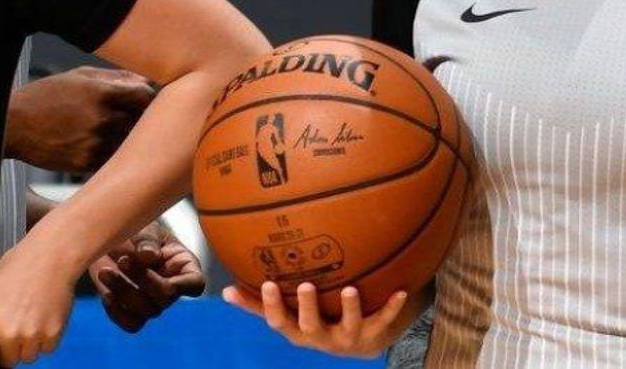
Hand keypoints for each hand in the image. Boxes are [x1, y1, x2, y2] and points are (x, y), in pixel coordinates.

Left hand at [0, 238, 77, 366]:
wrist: (51, 256)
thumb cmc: (19, 266)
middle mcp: (10, 335)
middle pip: (10, 361)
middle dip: (12, 348)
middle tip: (18, 323)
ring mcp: (33, 335)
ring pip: (30, 356)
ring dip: (31, 343)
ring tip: (33, 316)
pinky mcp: (54, 333)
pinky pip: (48, 349)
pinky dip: (47, 338)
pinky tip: (46, 315)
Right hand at [7, 67, 154, 172]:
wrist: (13, 125)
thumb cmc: (46, 96)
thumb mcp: (79, 76)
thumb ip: (114, 77)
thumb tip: (144, 81)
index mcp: (102, 92)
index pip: (145, 96)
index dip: (148, 98)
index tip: (145, 100)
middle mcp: (102, 118)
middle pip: (141, 121)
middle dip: (140, 118)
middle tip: (133, 117)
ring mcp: (95, 143)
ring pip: (128, 143)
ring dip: (126, 138)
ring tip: (110, 131)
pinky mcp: (86, 163)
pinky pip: (112, 159)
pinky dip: (111, 153)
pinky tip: (97, 144)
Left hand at [88, 221, 205, 332]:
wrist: (108, 240)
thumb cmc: (134, 230)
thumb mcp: (144, 228)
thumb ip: (147, 240)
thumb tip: (150, 256)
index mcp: (183, 266)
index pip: (195, 284)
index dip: (181, 283)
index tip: (156, 260)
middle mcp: (172, 288)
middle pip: (166, 298)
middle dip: (142, 279)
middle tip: (122, 260)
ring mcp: (152, 302)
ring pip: (146, 312)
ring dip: (124, 292)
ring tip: (105, 271)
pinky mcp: (132, 312)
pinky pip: (131, 324)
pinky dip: (117, 311)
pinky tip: (106, 292)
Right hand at [222, 281, 409, 358]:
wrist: (359, 342)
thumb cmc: (315, 321)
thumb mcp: (287, 316)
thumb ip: (257, 305)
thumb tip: (225, 292)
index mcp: (299, 333)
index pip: (280, 322)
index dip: (272, 306)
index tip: (267, 282)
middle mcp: (322, 339)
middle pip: (312, 327)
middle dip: (308, 308)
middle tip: (305, 284)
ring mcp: (349, 339)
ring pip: (350, 325)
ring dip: (352, 308)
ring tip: (352, 288)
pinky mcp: (374, 334)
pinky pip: (384, 320)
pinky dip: (392, 307)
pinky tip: (400, 291)